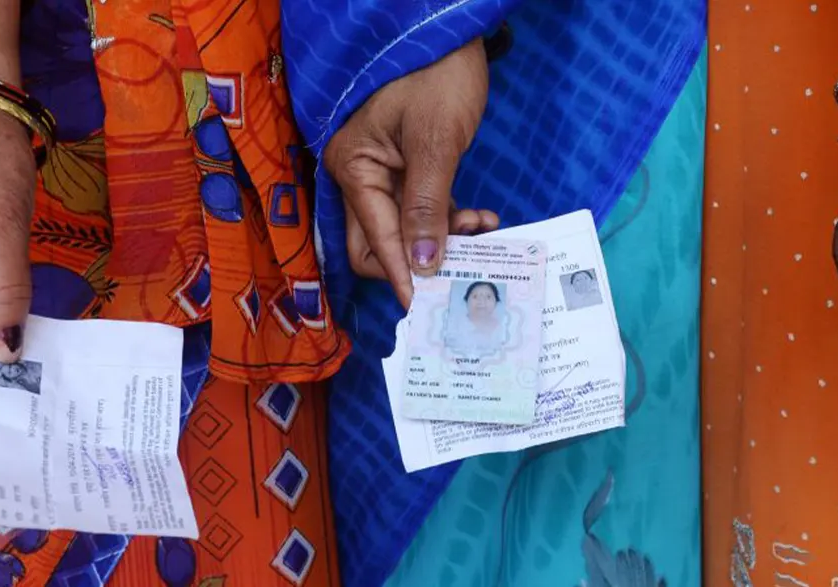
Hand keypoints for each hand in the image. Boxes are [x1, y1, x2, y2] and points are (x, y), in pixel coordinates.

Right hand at [324, 40, 498, 306]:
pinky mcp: (405, 166)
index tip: (427, 309)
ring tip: (484, 228)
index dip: (403, 276)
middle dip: (420, 262)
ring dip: (442, 240)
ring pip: (403, 231)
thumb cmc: (437, 75)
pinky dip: (447, 219)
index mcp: (353, 167)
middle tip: (464, 266)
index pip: (374, 241)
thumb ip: (427, 206)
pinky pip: (419, 210)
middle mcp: (358, 174)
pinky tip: (480, 217)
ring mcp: (380, 171)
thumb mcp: (436, 142)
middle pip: (376, 245)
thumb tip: (424, 266)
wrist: (448, 29)